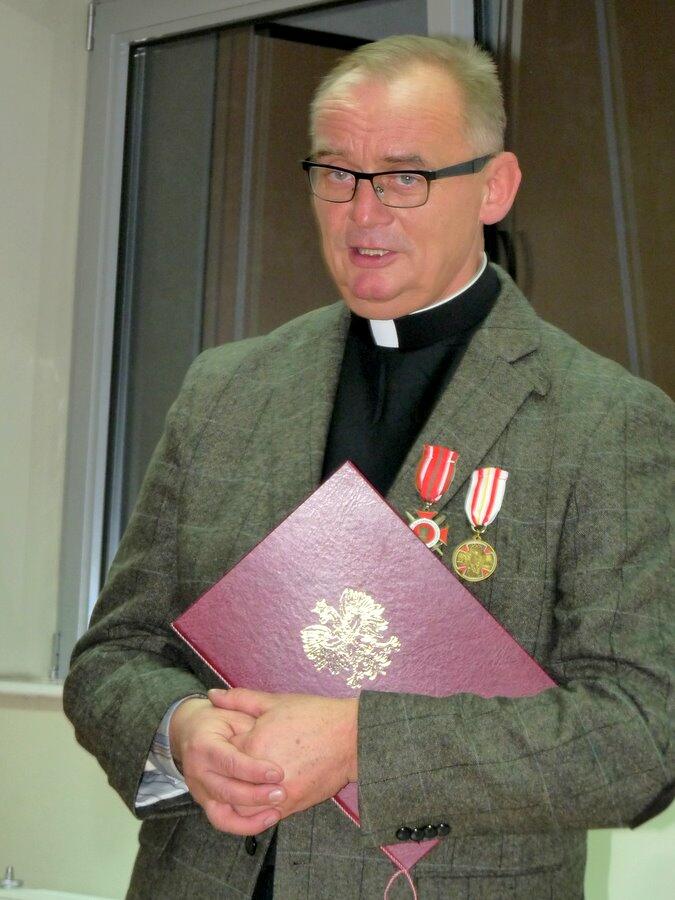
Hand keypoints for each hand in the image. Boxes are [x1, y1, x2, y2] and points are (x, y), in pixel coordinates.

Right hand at [168, 696, 286, 834]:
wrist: (190, 730)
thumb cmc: (218, 719)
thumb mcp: (234, 713)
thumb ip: (251, 726)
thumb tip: (276, 743)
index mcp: (203, 745)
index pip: (230, 762)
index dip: (254, 771)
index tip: (279, 773)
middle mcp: (197, 772)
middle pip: (226, 791)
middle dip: (256, 796)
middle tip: (282, 794)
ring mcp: (198, 790)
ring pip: (222, 814)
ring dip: (251, 818)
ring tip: (276, 812)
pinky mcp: (204, 802)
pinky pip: (222, 821)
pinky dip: (244, 825)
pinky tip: (267, 819)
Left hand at [209, 688, 357, 819]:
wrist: (351, 737)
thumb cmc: (314, 715)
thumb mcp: (276, 702)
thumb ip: (240, 699)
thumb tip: (212, 696)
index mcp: (253, 745)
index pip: (222, 755)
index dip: (221, 748)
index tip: (227, 742)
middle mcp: (261, 774)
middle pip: (227, 786)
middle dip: (225, 778)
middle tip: (229, 768)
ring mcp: (277, 793)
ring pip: (242, 807)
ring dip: (237, 798)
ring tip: (242, 784)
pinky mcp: (292, 805)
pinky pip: (264, 816)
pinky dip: (257, 810)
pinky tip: (260, 796)